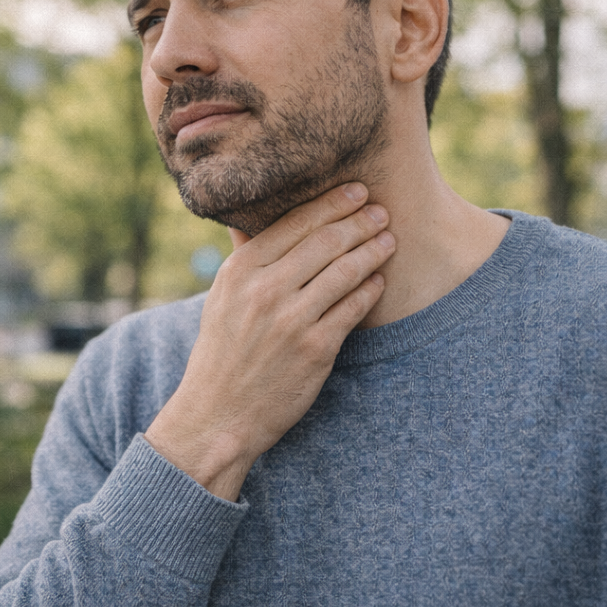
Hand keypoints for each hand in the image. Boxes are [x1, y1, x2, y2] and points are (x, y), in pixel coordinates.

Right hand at [144, 182, 393, 500]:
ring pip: (345, 271)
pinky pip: (353, 308)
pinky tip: (379, 279)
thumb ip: (243, 257)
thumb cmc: (221, 353)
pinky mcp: (316, 349)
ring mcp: (291, 320)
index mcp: (240, 272)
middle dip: (359, 221)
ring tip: (388, 240)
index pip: (294, 223)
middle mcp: (264, 291)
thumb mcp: (220, 298)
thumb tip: (252, 217)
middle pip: (325, 241)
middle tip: (381, 211)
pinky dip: (370, 289)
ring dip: (373, 251)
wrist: (218, 415)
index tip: (356, 191)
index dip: (331, 204)